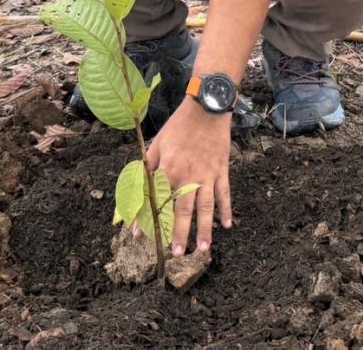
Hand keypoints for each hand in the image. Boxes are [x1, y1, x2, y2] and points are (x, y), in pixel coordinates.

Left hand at [145, 101, 232, 254]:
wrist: (206, 108)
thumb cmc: (178, 126)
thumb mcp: (158, 143)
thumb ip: (148, 166)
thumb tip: (136, 186)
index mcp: (169, 169)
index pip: (156, 199)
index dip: (147, 218)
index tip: (140, 236)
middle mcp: (188, 175)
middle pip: (183, 210)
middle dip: (180, 233)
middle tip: (178, 254)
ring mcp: (207, 174)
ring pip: (206, 207)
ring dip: (204, 229)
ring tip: (203, 249)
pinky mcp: (221, 170)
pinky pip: (224, 193)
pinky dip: (226, 209)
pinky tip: (226, 226)